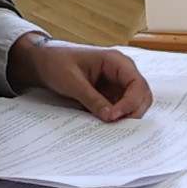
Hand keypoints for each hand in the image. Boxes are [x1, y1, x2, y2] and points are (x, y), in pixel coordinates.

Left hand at [14, 35, 150, 119]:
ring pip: (134, 104)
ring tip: (111, 126)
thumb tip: (110, 117)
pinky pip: (120, 108)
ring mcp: (117, 84)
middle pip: (142, 95)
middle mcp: (122, 72)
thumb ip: (92, 99)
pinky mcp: (110, 94)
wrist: (44, 61)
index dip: (131, 102)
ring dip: (127, 116)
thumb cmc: (57, 62)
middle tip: (117, 127)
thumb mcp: (72, 81)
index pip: (137, 84)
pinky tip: (106, 124)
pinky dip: (117, 117)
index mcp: (116, 61)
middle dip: (133, 112)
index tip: (115, 116)